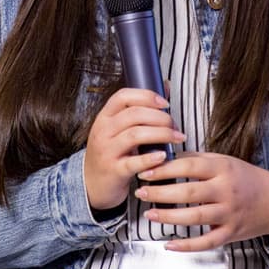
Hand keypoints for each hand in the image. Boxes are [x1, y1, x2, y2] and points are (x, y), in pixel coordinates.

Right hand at [83, 89, 183, 209]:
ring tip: (176, 138)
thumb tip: (164, 85)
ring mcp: (107, 151)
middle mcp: (103, 131)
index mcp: (105, 117)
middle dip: (161, 118)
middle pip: (134, 114)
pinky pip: (134, 162)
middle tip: (175, 126)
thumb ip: (139, 109)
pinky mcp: (114, 170)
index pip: (123, 96)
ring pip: (136, 135)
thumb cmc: (110, 153)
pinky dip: (151, 158)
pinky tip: (163, 156)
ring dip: (162, 134)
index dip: (147, 96)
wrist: (91, 184)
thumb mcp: (118, 129)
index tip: (165, 104)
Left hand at [133, 152, 268, 250]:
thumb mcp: (224, 161)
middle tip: (141, 192)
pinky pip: (206, 242)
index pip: (189, 166)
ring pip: (195, 217)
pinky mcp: (231, 233)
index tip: (146, 171)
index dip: (164, 169)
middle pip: (189, 192)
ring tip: (149, 214)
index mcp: (223, 168)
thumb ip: (197, 160)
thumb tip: (166, 157)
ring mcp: (229, 213)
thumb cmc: (245, 178)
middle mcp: (226, 190)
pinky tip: (169, 244)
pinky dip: (186, 246)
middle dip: (161, 193)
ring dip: (169, 217)